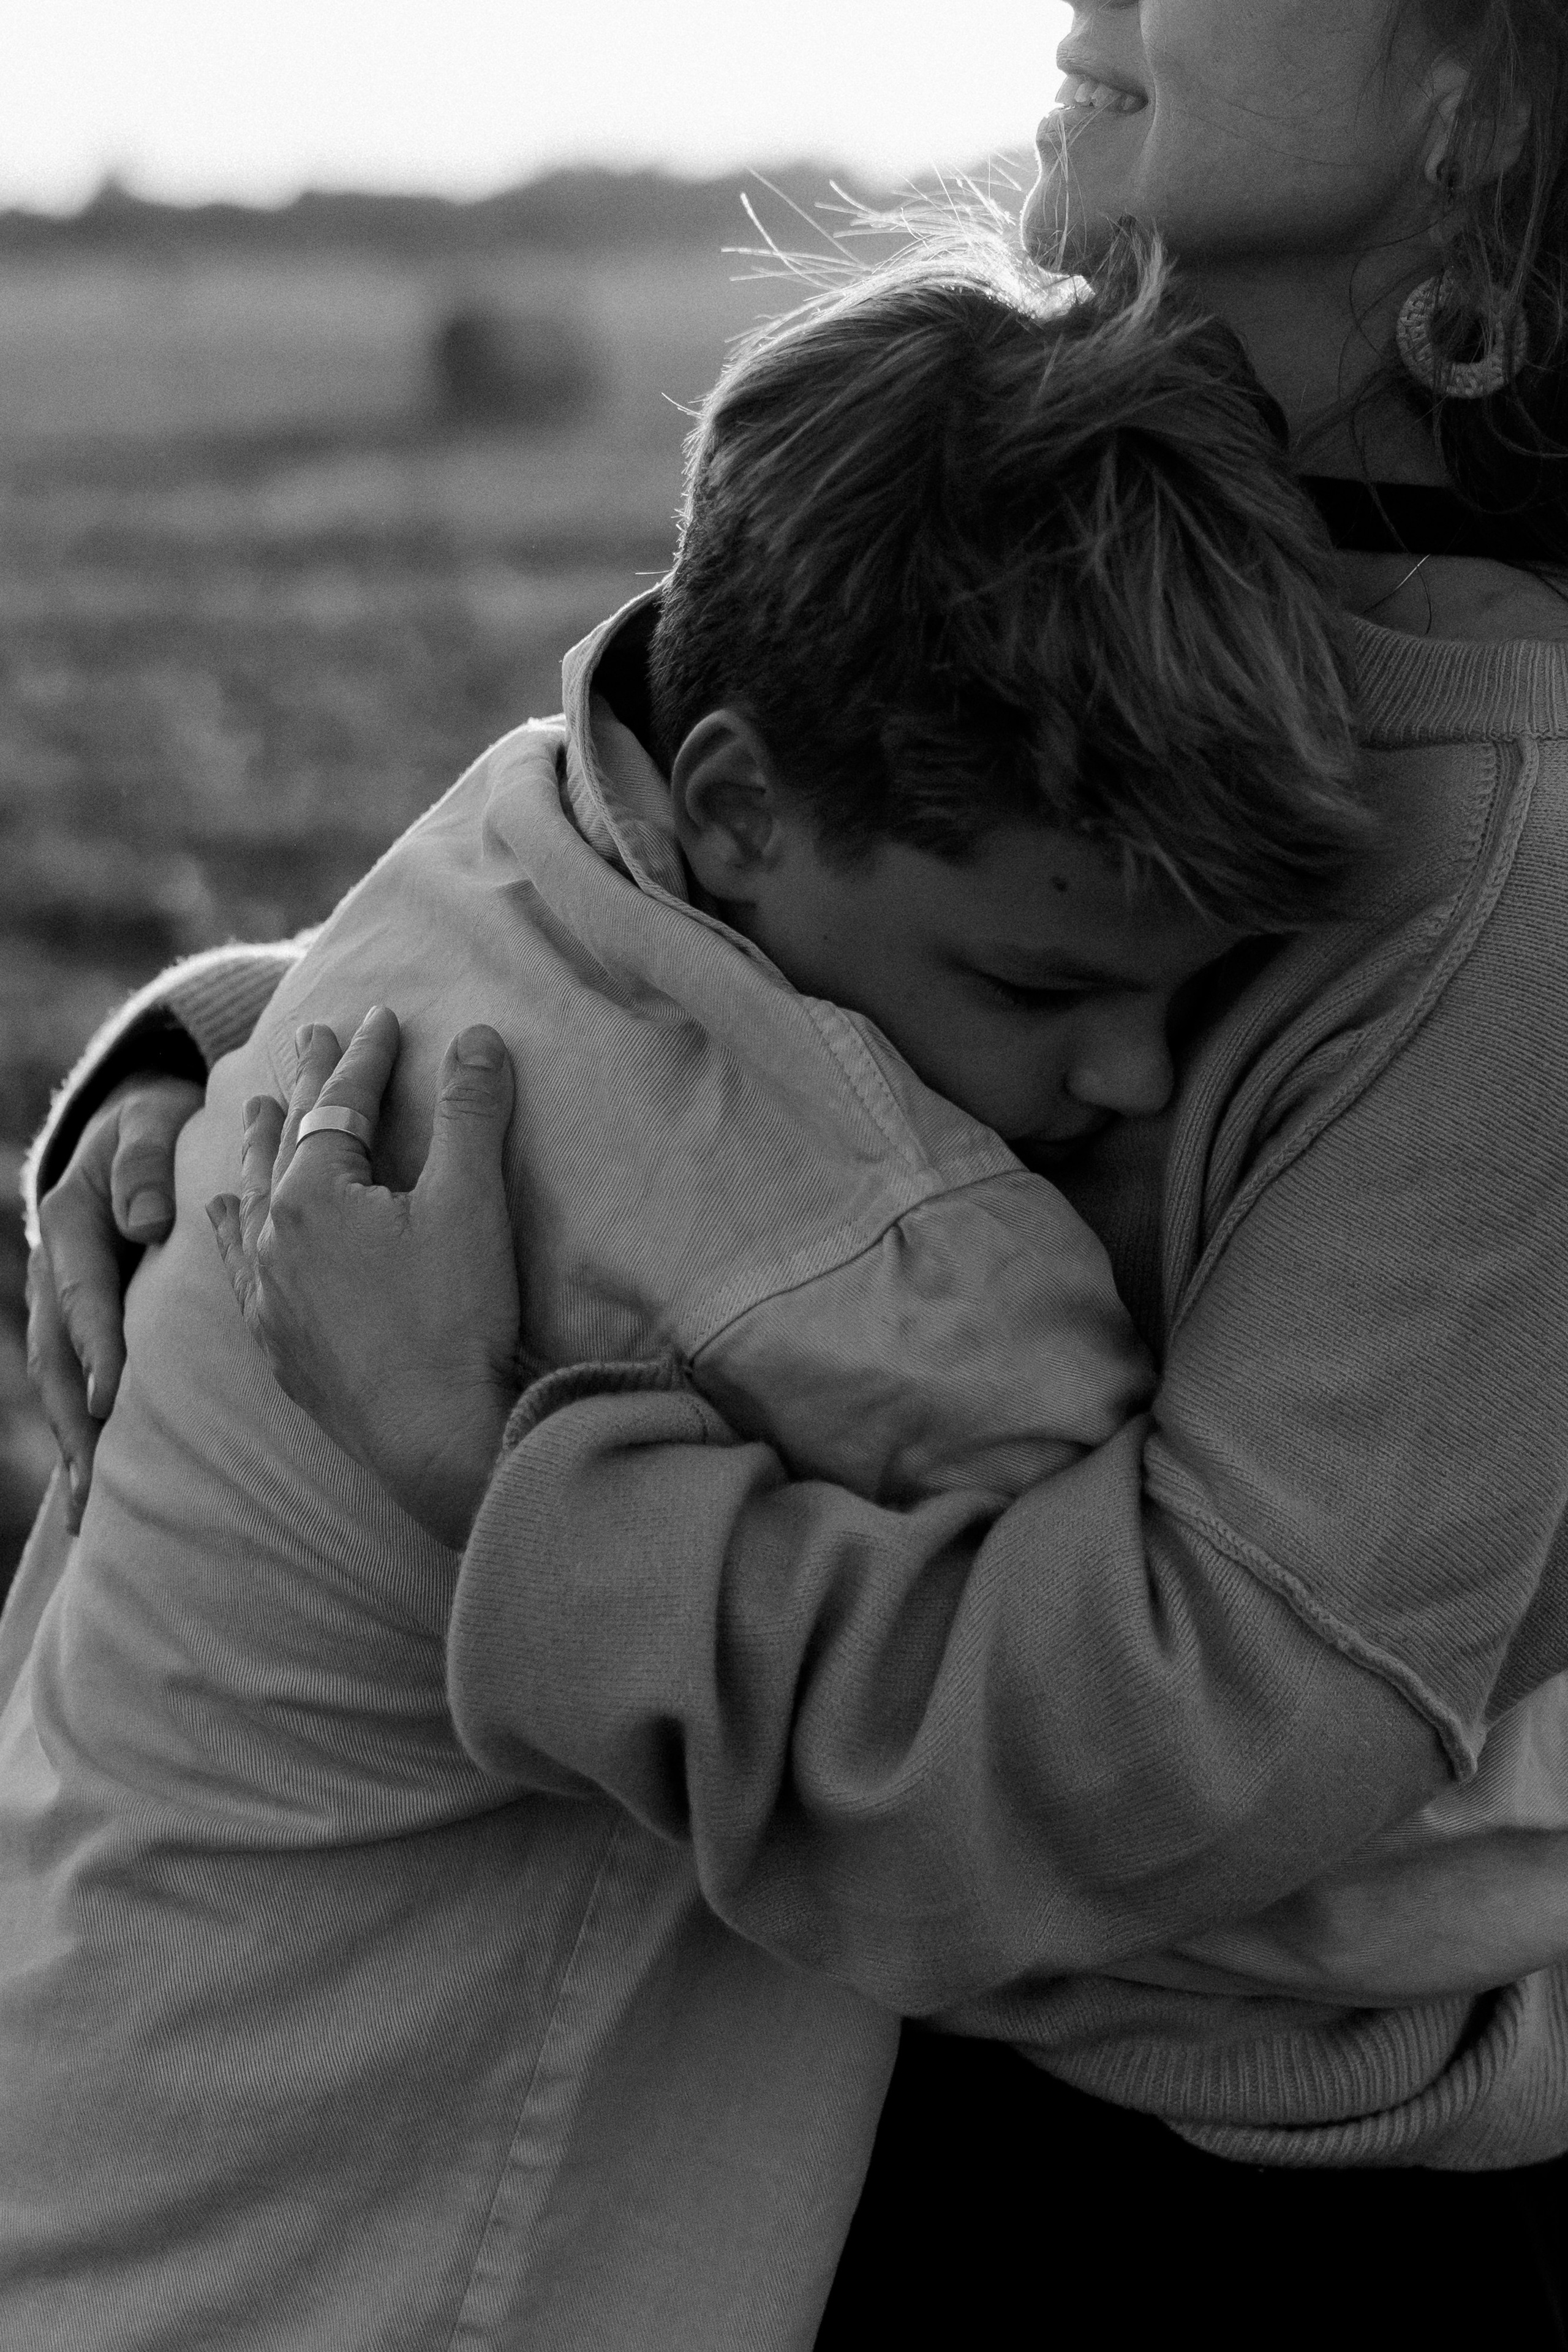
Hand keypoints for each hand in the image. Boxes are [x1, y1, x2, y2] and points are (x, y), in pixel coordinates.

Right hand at [28, 1073, 204, 1527]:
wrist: (137, 1124)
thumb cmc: (156, 1123)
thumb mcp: (150, 1122)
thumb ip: (145, 1163)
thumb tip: (145, 1222)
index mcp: (72, 1220)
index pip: (83, 1294)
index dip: (95, 1346)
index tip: (108, 1397)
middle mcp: (54, 1268)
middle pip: (57, 1355)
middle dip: (74, 1422)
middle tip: (96, 1484)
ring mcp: (59, 1300)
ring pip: (58, 1379)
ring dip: (74, 1442)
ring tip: (93, 1508)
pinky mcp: (78, 1321)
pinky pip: (74, 1380)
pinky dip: (83, 1431)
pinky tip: (100, 1485)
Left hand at [207, 1008, 521, 1550]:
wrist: (435, 1438)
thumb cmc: (455, 1317)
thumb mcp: (472, 1201)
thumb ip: (470, 1112)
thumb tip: (475, 1037)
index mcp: (312, 1195)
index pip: (339, 1105)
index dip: (366, 1057)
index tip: (380, 1016)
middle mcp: (272, 1240)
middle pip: (282, 1143)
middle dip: (302, 1087)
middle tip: (309, 1040)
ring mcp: (267, 1297)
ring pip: (246, 1202)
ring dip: (255, 1150)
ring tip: (253, 1113)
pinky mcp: (278, 1347)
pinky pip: (236, 1268)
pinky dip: (231, 1229)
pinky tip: (225, 1221)